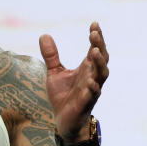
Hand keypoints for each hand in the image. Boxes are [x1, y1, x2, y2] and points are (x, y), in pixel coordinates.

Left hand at [39, 21, 109, 139]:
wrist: (64, 121)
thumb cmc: (63, 96)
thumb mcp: (54, 73)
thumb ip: (51, 56)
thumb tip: (44, 35)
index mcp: (87, 68)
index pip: (95, 49)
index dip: (96, 37)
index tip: (94, 24)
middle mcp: (92, 77)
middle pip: (102, 58)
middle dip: (100, 45)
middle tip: (94, 33)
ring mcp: (91, 90)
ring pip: (102, 75)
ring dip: (99, 63)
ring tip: (94, 51)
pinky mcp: (86, 103)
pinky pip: (93, 95)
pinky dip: (93, 88)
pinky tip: (91, 82)